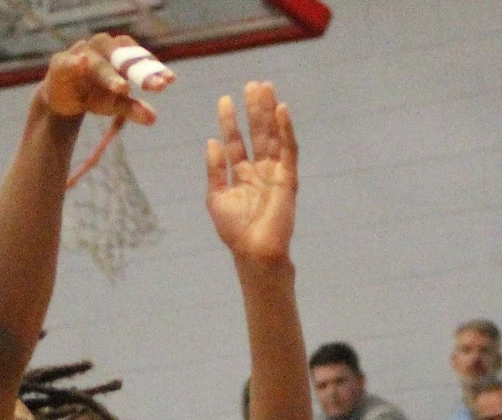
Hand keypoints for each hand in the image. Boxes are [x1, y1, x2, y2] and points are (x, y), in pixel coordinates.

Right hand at [39, 33, 164, 126]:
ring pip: (99, 62)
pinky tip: (82, 63)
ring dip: (110, 74)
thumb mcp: (115, 103)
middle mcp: (103, 47)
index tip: (170, 81)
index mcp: (120, 53)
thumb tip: (153, 118)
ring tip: (122, 87)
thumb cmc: (94, 94)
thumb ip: (133, 107)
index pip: (140, 57)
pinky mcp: (61, 63)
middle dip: (139, 72)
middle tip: (156, 86)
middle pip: (123, 57)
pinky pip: (69, 62)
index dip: (155, 69)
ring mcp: (81, 53)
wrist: (62, 97)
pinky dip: (76, 63)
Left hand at [204, 83, 297, 265]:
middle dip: (254, 110)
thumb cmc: (234, 231)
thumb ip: (214, 170)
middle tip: (252, 84)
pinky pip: (289, 150)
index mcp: (241, 175)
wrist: (255, 252)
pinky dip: (286, 130)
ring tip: (265, 88)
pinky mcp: (288, 178)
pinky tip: (282, 110)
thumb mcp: (216, 197)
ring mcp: (275, 173)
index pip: (236, 141)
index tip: (224, 99)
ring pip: (273, 136)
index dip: (230, 121)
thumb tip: (211, 141)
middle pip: (257, 133)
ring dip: (269, 113)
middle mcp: (259, 170)